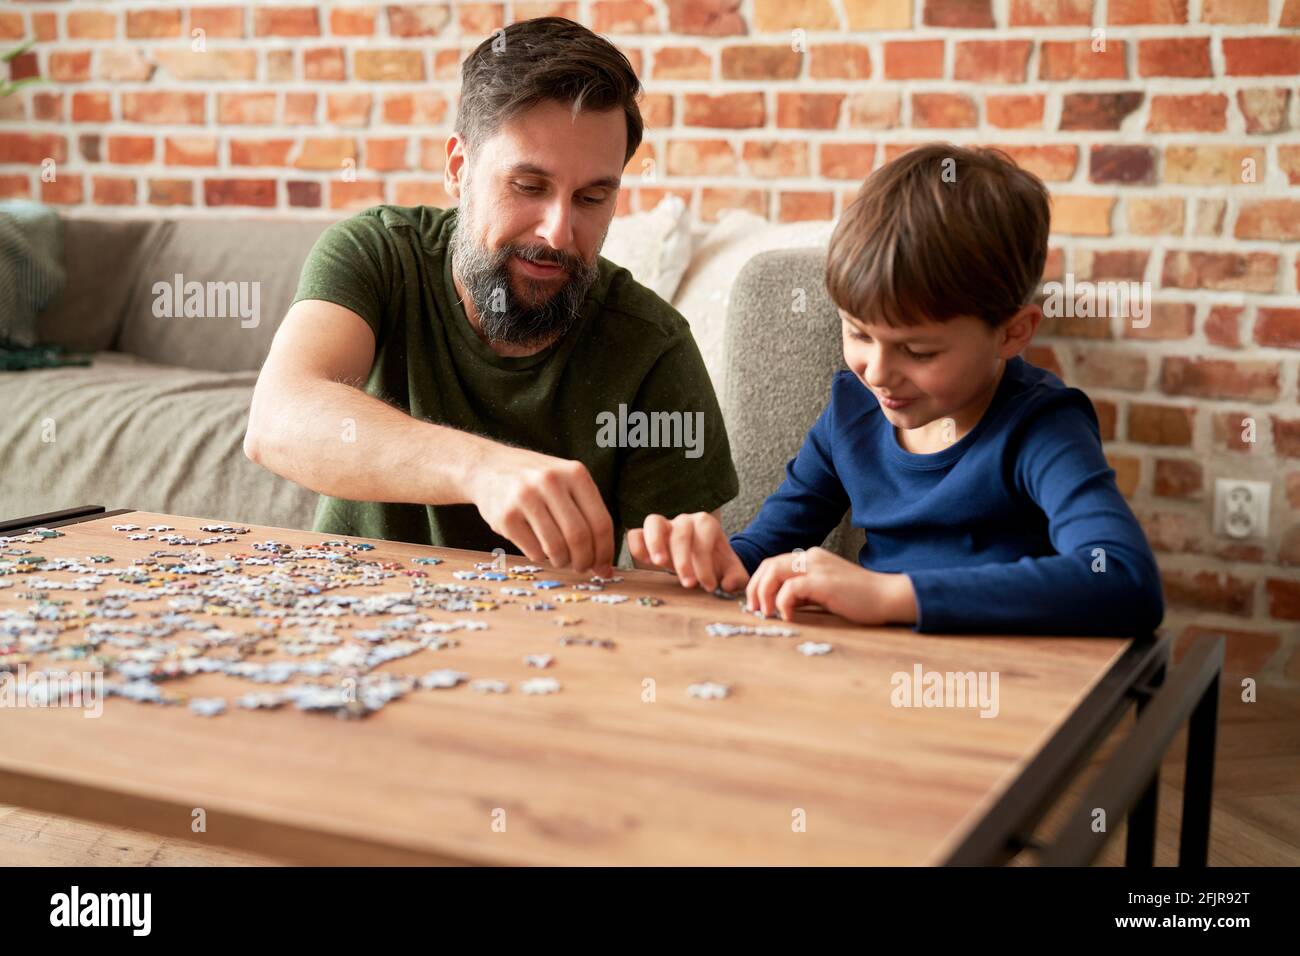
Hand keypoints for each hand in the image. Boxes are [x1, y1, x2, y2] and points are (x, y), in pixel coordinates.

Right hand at [465, 442, 614, 576]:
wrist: (488, 467)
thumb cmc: (536, 481)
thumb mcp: (566, 481)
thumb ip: (588, 514)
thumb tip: (605, 566)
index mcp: (575, 473)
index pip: (600, 522)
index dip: (605, 551)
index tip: (604, 566)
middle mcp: (551, 481)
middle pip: (579, 537)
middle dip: (584, 561)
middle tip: (582, 568)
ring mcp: (525, 497)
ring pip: (556, 547)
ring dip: (562, 561)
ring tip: (560, 559)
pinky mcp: (505, 516)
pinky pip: (533, 551)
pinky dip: (541, 557)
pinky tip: (539, 549)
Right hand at [626, 511, 749, 592]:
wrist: (703, 559)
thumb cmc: (717, 565)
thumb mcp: (732, 571)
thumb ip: (736, 578)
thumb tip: (727, 585)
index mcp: (707, 524)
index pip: (704, 541)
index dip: (706, 565)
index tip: (709, 587)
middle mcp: (684, 520)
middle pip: (681, 534)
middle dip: (684, 560)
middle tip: (689, 584)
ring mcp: (664, 525)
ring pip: (654, 522)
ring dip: (655, 543)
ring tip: (659, 564)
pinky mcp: (646, 536)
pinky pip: (636, 534)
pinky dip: (637, 546)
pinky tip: (645, 563)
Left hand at [744, 547, 916, 624]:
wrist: (887, 597)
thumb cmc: (858, 599)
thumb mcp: (823, 593)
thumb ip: (802, 593)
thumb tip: (777, 604)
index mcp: (810, 557)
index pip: (773, 564)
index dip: (759, 583)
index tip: (756, 604)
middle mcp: (811, 557)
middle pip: (768, 565)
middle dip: (755, 588)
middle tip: (754, 610)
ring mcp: (817, 567)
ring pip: (774, 572)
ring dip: (763, 594)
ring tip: (767, 614)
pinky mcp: (823, 582)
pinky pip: (790, 588)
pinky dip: (782, 602)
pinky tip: (788, 616)